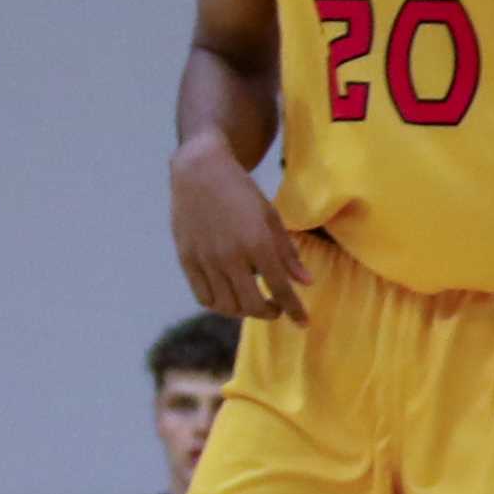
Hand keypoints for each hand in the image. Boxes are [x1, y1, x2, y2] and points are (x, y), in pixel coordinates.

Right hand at [169, 141, 306, 322]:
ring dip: (244, 311)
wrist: (199, 171)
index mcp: (257, 243)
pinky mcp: (187, 259)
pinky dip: (219, 304)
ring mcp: (205, 259)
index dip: (294, 310)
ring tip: (253, 302)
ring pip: (227, 305)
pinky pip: (203, 296)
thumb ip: (287, 253)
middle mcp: (230, 256)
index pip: (281, 288)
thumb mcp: (271, 217)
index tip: (304, 322)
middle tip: (277, 308)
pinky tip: (229, 297)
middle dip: (270, 312)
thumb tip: (306, 282)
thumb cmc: (241, 191)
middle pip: (252, 304)